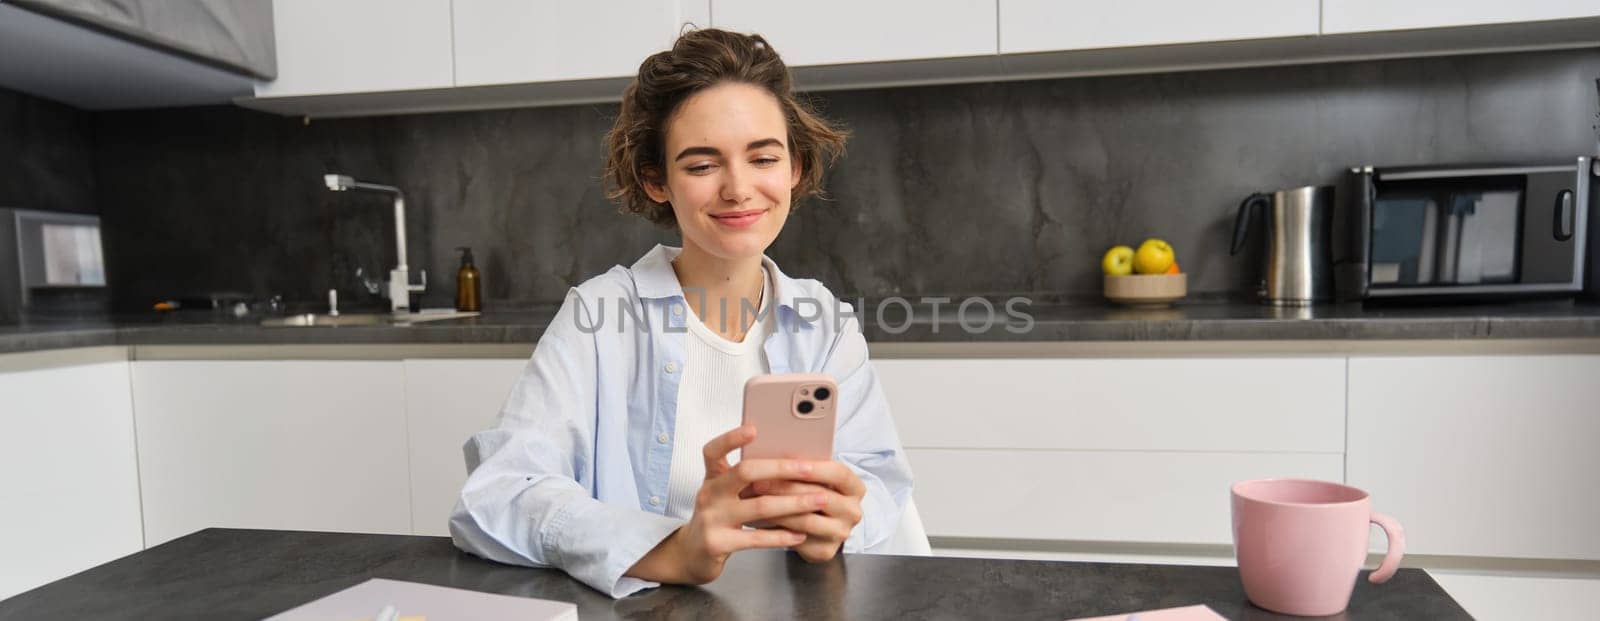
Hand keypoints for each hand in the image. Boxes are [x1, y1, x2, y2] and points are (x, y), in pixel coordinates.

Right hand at [627, 425, 828, 583]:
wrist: (692, 554)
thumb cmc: (719, 517)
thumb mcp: (725, 493)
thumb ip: (746, 479)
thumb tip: (789, 460)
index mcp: (712, 477)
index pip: (714, 450)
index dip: (731, 438)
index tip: (754, 428)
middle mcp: (709, 494)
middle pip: (745, 472)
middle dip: (781, 469)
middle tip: (809, 468)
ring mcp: (711, 519)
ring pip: (760, 506)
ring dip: (795, 503)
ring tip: (819, 500)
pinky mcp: (717, 543)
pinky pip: (757, 538)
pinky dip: (782, 536)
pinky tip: (800, 534)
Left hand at [749, 461, 865, 562]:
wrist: (816, 528)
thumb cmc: (812, 493)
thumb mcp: (813, 477)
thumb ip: (803, 467)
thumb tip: (776, 453)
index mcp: (855, 488)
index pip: (839, 474)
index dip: (816, 469)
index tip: (792, 462)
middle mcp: (853, 512)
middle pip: (821, 498)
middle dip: (788, 488)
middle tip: (760, 481)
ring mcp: (841, 533)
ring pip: (806, 520)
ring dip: (778, 509)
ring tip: (755, 499)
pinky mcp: (825, 551)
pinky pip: (797, 538)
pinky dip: (775, 528)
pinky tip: (758, 519)